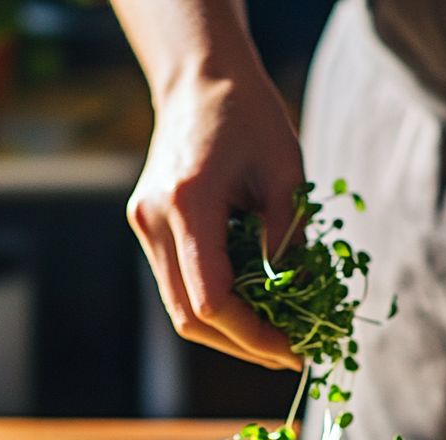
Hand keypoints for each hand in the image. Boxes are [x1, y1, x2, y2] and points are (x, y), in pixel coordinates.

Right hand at [127, 68, 304, 370]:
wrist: (199, 79)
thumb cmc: (249, 116)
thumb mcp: (286, 174)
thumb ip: (289, 241)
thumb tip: (300, 304)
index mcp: (188, 204)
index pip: (212, 300)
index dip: (255, 337)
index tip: (295, 350)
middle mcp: (154, 220)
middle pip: (190, 318)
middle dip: (242, 346)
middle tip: (289, 355)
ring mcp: (145, 226)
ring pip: (180, 310)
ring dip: (228, 334)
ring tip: (275, 340)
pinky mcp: (148, 228)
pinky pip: (178, 286)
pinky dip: (216, 308)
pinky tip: (252, 310)